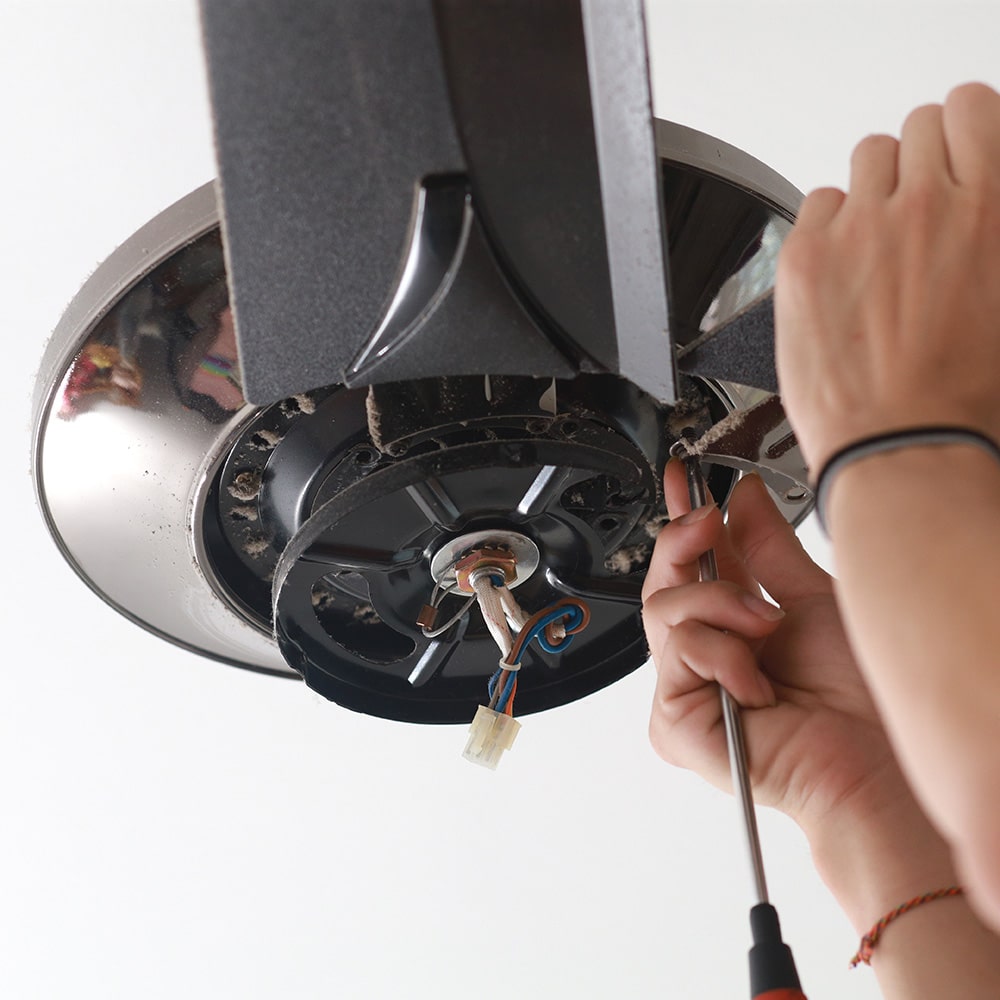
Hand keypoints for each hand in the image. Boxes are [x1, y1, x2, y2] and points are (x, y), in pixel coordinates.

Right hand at [642, 462, 902, 837]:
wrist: (875, 759)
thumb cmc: (859, 697)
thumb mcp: (811, 599)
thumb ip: (766, 546)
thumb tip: (740, 494)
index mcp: (731, 623)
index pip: (688, 563)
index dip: (679, 516)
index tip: (681, 474)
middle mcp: (702, 654)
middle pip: (660, 580)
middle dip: (686, 543)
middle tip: (707, 524)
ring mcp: (685, 688)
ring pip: (664, 610)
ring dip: (723, 608)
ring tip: (765, 628)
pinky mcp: (674, 724)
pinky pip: (678, 655)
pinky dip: (724, 657)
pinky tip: (758, 686)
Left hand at [775, 82, 999, 472]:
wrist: (901, 444)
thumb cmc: (962, 394)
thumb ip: (991, 230)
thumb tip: (980, 205)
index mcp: (990, 210)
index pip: (971, 108)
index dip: (964, 128)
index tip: (958, 150)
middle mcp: (925, 207)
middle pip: (917, 127)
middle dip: (921, 161)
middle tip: (918, 207)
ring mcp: (860, 229)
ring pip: (867, 157)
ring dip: (875, 187)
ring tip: (878, 239)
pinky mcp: (807, 256)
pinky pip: (818, 202)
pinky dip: (830, 225)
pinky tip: (842, 268)